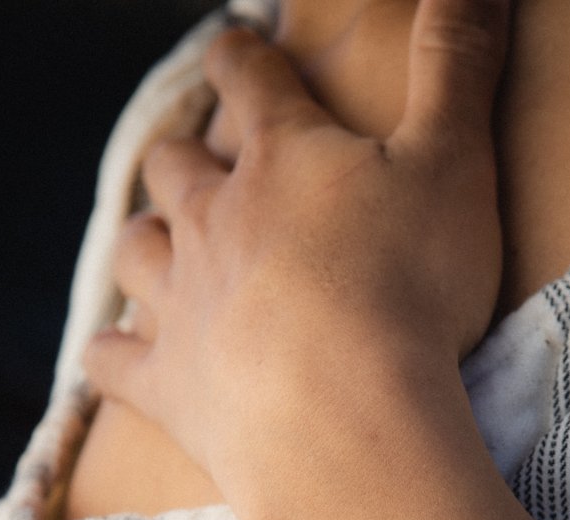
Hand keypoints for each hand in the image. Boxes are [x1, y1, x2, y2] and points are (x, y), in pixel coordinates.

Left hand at [84, 0, 510, 519]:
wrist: (347, 420)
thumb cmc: (407, 290)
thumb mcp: (454, 163)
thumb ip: (458, 66)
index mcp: (281, 158)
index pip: (251, 80)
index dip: (245, 59)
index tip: (240, 49)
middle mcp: (213, 219)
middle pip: (177, 169)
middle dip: (188, 161)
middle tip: (205, 169)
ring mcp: (181, 303)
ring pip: (137, 253)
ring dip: (148, 245)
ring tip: (165, 252)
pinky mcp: (168, 387)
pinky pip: (114, 363)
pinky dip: (112, 355)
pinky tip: (115, 355)